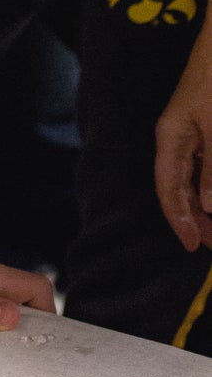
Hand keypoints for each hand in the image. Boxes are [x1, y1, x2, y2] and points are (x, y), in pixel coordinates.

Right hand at [155, 36, 211, 251]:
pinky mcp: (208, 130)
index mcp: (171, 137)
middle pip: (180, 188)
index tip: (193, 246)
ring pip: (195, 179)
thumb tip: (208, 204)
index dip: (179, 220)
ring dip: (207, 204)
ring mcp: (193, 134)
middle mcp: (178, 139)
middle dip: (196, 218)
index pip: (168, 189)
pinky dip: (211, 184)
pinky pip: (205, 166)